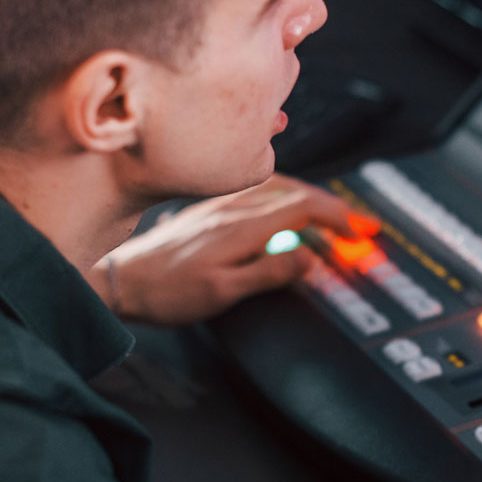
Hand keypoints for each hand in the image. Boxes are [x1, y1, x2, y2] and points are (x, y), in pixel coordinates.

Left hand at [90, 174, 370, 324]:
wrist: (122, 281)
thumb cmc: (168, 292)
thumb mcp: (222, 292)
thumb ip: (269, 272)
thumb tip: (309, 257)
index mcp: (242, 225)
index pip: (304, 206)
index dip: (338, 217)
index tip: (359, 232)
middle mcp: (233, 207)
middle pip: (297, 192)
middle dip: (334, 206)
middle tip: (359, 226)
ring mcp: (221, 205)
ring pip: (279, 189)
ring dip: (312, 199)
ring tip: (333, 217)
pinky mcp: (211, 210)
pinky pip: (260, 192)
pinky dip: (286, 196)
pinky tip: (287, 206)